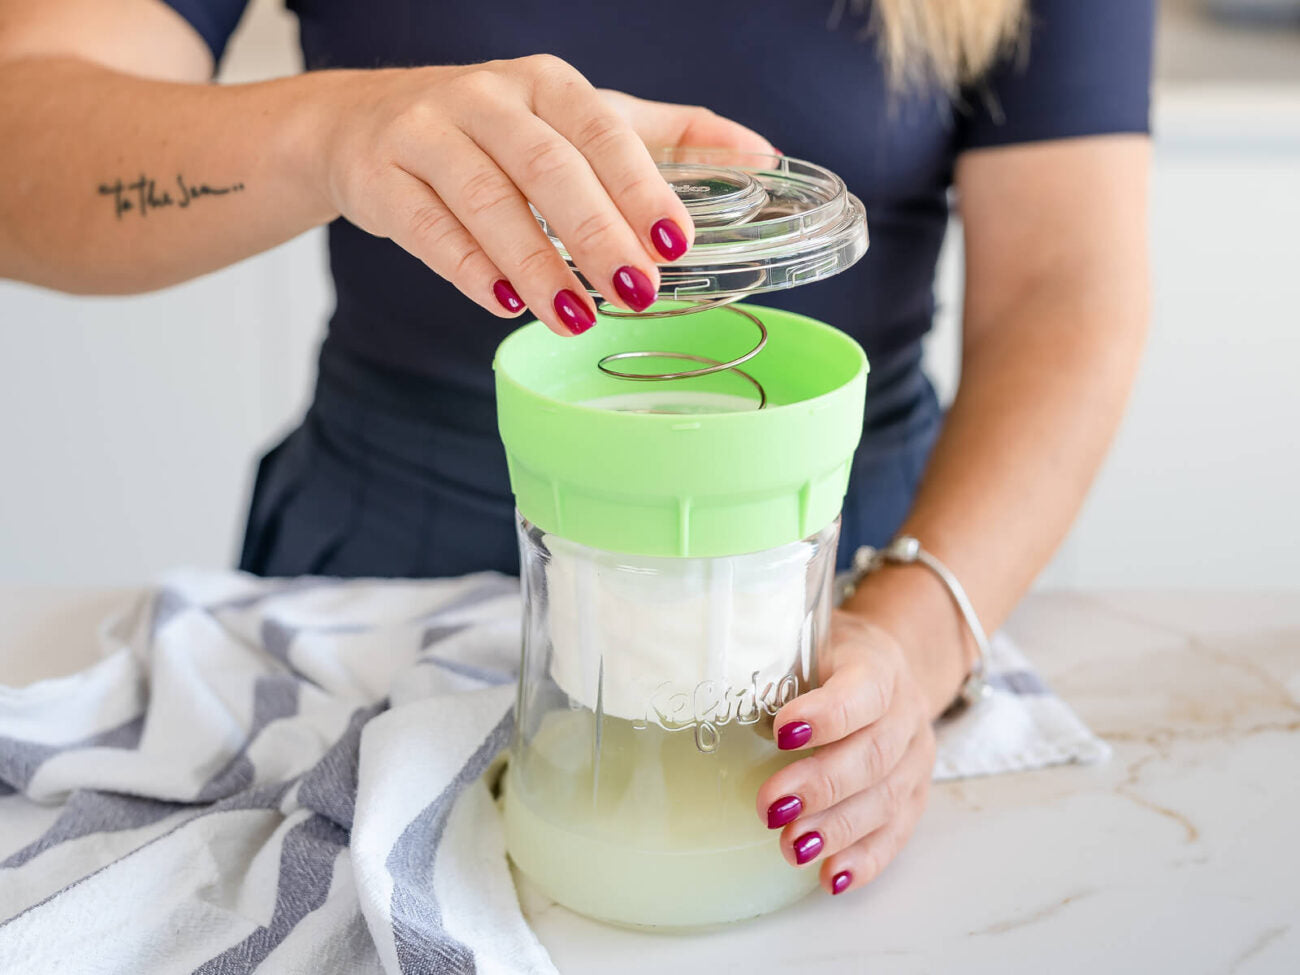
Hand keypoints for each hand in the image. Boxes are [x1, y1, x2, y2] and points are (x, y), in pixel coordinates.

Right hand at [311, 56, 773, 334]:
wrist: (364, 125)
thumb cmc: (495, 130)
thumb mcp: (581, 122)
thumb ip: (669, 138)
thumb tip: (763, 157)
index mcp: (546, 86)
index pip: (601, 131)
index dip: (641, 185)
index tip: (676, 240)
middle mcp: (487, 99)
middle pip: (546, 166)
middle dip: (596, 232)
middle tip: (637, 292)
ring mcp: (427, 133)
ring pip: (485, 198)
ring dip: (534, 263)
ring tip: (574, 316)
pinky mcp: (381, 177)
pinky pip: (426, 226)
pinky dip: (466, 267)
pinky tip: (502, 304)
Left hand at [756, 610, 936, 895]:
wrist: (892, 665)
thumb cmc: (833, 656)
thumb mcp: (805, 640)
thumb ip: (776, 667)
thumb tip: (728, 702)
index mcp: (878, 666)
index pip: (862, 692)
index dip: (826, 715)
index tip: (781, 732)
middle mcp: (905, 713)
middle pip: (872, 755)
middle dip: (820, 786)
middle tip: (771, 808)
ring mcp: (915, 758)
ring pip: (885, 799)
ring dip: (837, 830)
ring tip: (791, 847)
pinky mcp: (915, 794)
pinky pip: (896, 832)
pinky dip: (864, 859)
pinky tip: (832, 877)